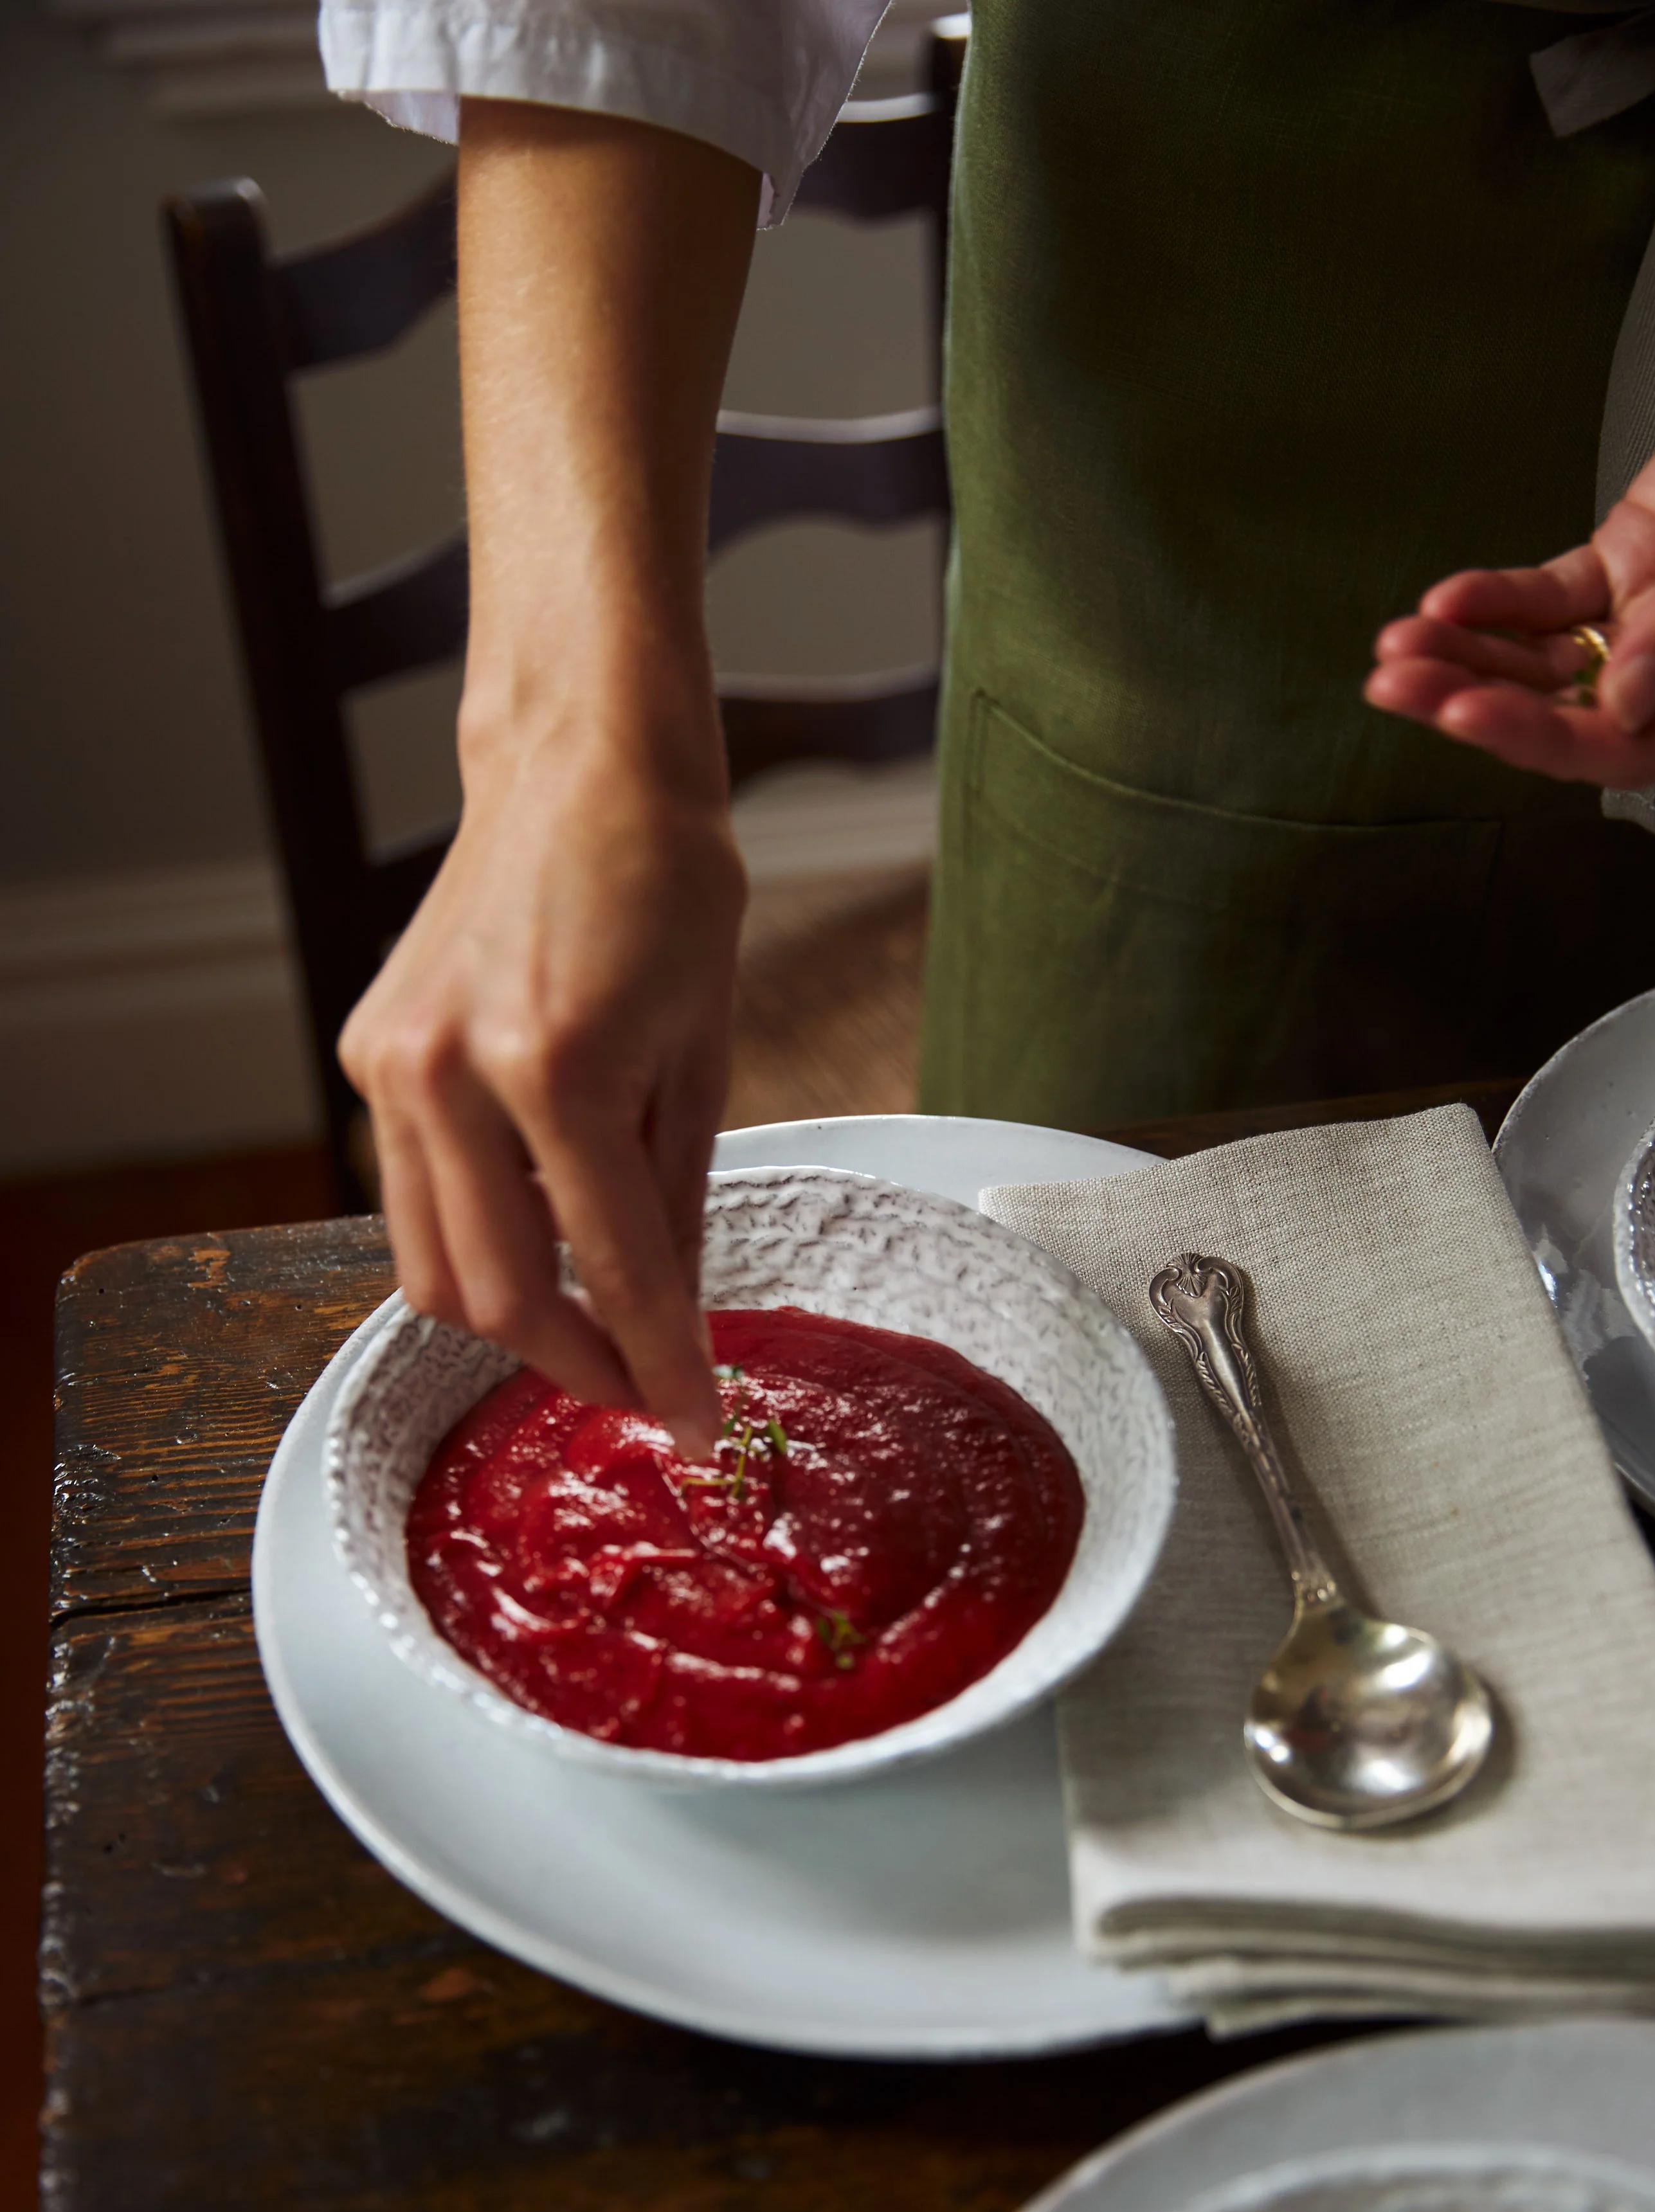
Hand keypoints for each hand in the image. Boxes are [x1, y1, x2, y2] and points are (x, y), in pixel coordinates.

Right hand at [343, 99, 761, 1459]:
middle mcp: (453, 1074)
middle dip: (577, 1363)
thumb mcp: (703, 1052)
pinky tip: (543, 1232)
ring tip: (598, 1326)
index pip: (614, 1268)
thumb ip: (677, 1198)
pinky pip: (411, 1197)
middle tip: (645, 1386)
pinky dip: (477, 1240)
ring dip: (517, 1319)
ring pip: (433, 1265)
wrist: (580, 771)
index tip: (694, 1417)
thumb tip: (674, 1319)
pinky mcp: (370, 1053)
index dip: (659, 1360)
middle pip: (499, 1295)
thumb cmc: (667, 889)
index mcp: (557, 1069)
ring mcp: (394, 1066)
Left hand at [1365, 405, 1654, 785]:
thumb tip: (1622, 702)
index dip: (1533, 736)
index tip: (1463, 714)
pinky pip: (1550, 599)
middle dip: (1467, 698)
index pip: (1616, 745)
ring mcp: (1646, 624)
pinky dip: (1497, 599)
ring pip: (1540, 657)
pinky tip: (1448, 600)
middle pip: (1559, 709)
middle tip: (1394, 684)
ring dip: (1464, 652)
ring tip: (1396, 647)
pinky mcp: (1625, 568)